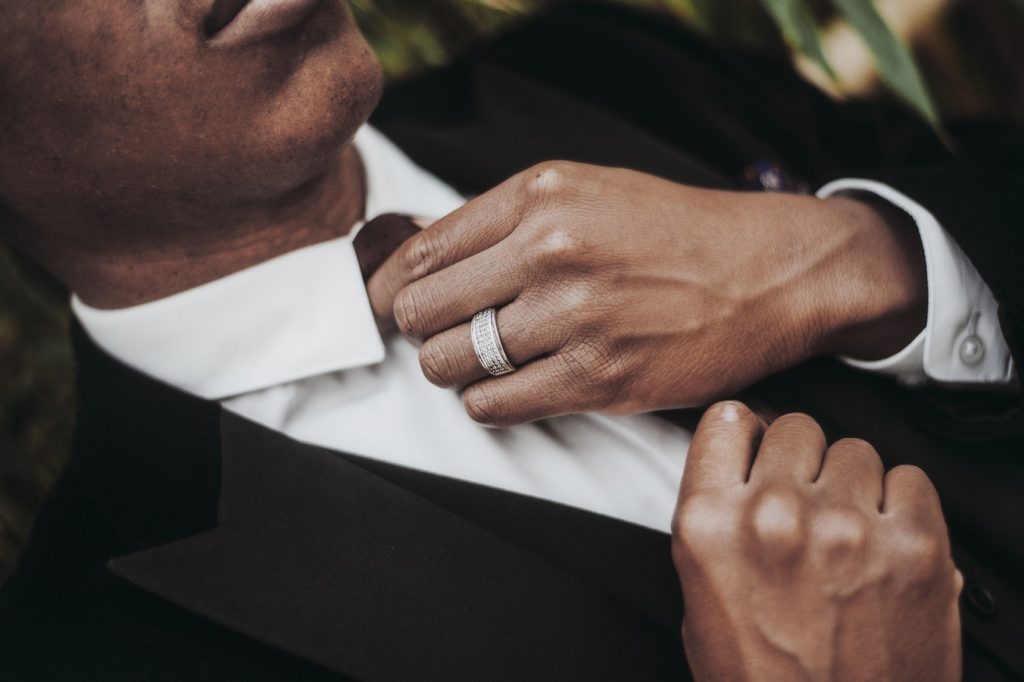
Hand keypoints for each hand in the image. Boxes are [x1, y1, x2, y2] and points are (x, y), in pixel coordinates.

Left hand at [368, 161, 925, 425]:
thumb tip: (423, 258)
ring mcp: (575, 317)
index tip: (386, 305)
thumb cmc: (674, 232)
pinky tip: (507, 387)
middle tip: (438, 336)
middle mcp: (551, 251)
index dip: (390, 286)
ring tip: (478, 362)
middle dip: (419, 330)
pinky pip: (496, 404)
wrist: (769, 273)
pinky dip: (487, 402)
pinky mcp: (600, 378)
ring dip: (452, 370)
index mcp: (540, 195)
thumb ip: (507, 220)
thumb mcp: (587, 190)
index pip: (421, 250)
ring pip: (452, 363)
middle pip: (423, 310)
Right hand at [671, 402, 961, 681]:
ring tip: (848, 532)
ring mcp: (848, 528)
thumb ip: (715, 521)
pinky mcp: (915, 547)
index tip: (755, 444)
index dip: (745, 434)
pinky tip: (885, 540)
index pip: (727, 422)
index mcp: (710, 527)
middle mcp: (775, 517)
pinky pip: (911, 478)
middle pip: (794, 428)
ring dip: (850, 483)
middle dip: (799, 462)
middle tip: (805, 504)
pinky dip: (901, 503)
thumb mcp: (700, 599)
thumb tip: (737, 467)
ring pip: (854, 449)